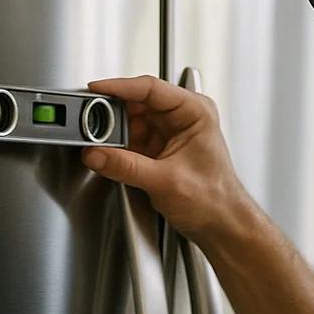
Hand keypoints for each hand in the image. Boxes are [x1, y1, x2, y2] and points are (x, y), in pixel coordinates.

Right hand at [80, 74, 250, 243]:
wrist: (221, 226)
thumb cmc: (215, 200)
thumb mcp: (166, 181)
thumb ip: (127, 167)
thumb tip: (97, 154)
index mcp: (194, 112)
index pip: (150, 88)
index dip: (119, 87)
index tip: (96, 89)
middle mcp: (182, 118)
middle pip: (136, 103)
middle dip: (112, 115)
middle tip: (91, 126)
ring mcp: (169, 133)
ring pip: (131, 122)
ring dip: (113, 134)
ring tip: (100, 145)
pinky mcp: (158, 150)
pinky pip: (131, 141)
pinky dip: (118, 148)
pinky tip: (110, 156)